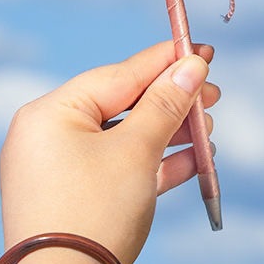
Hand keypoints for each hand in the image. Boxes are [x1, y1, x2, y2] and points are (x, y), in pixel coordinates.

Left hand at [0, 41, 219, 263]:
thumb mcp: (137, 150)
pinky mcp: (75, 199)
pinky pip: (120, 167)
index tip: (201, 50)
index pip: (120, 74)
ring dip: (170, 133)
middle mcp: (50, 136)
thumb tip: (192, 65)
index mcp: (52, 114)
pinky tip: (193, 159)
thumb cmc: (94, 213)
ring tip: (208, 131)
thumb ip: (166, 103)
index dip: (166, 61)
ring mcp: (61, 170)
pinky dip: (155, 161)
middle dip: (174, 102)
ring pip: (126, 137)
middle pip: (125, 104)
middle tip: (213, 95)